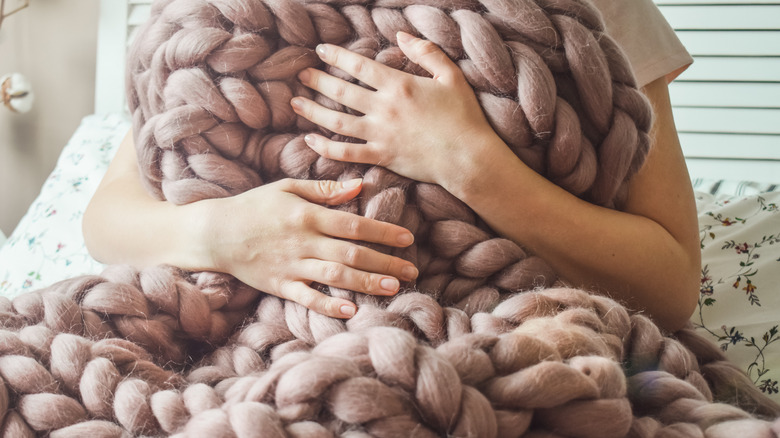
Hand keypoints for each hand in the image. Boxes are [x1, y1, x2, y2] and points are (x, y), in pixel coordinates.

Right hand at [198, 178, 417, 317]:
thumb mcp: (287, 188)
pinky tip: (351, 311)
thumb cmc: (254, 206)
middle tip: (412, 272)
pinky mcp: (279, 285)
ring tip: (393, 288)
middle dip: (385, 263)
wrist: (214, 232)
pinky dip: (328, 306)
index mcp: (307, 216)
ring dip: (366, 283)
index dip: (383, 233)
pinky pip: (306, 298)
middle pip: (351, 254)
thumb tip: (359, 186)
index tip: (408, 240)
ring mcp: (291, 266)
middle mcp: (303, 242)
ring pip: (335, 277)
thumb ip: (325, 189)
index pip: (354, 225)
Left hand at [290, 31, 501, 190]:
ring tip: (295, 102)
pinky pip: (347, 152)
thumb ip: (426, 52)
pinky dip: (326, 147)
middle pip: (342, 92)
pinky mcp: (382, 157)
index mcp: (399, 85)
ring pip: (337, 122)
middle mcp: (385, 108)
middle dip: (318, 81)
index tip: (321, 51)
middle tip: (301, 74)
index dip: (337, 56)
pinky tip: (310, 140)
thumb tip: (400, 36)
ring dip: (313, 111)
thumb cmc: (463, 116)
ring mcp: (381, 134)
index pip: (359, 66)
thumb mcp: (451, 75)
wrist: (467, 157)